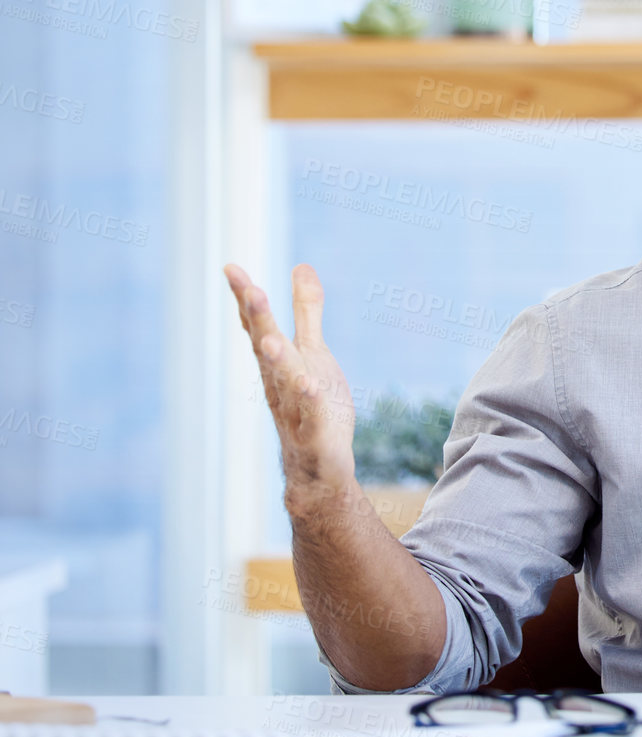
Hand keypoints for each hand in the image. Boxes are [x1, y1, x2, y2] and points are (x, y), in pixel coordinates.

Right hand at [223, 263, 358, 512]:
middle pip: (266, 347)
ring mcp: (295, 409)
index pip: (257, 325)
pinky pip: (313, 417)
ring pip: (285, 382)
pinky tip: (311, 387)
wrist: (315, 470)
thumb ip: (306, 311)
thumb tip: (302, 266)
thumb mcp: (311, 351)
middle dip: (258, 318)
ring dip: (278, 361)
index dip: (245, 298)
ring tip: (270, 339)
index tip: (231, 267)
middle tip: (249, 288)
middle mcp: (280, 382)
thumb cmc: (311, 406)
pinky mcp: (316, 433)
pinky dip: (311, 403)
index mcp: (278, 361)